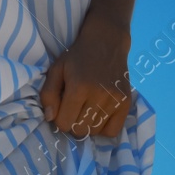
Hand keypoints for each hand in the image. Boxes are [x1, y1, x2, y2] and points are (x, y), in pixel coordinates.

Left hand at [40, 10, 133, 138]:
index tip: (63, 107)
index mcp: (78, 87)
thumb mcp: (57, 69)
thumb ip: (48, 94)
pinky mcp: (126, 103)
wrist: (107, 42)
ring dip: (87, 125)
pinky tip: (99, 115)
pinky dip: (103, 128)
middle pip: (79, 130)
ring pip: (94, 132)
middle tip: (75, 108)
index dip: (60, 118)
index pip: (64, 123)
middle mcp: (98, 96)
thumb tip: (50, 118)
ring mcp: (114, 100)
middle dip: (73, 122)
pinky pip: (112, 131)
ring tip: (87, 109)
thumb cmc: (78, 56)